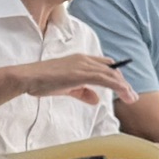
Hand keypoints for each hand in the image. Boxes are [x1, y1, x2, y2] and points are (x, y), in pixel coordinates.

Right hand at [13, 54, 132, 106]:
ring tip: (132, 98)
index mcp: (79, 60)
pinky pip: (105, 79)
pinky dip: (117, 86)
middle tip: (131, 96)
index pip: (104, 65)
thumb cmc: (42, 81)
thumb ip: (83, 92)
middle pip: (111, 69)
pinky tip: (124, 93)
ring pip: (111, 74)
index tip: (123, 87)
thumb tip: (96, 99)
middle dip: (123, 83)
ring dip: (124, 86)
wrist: (27, 77)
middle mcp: (84, 59)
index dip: (116, 75)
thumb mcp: (66, 88)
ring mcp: (83, 65)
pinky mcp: (81, 73)